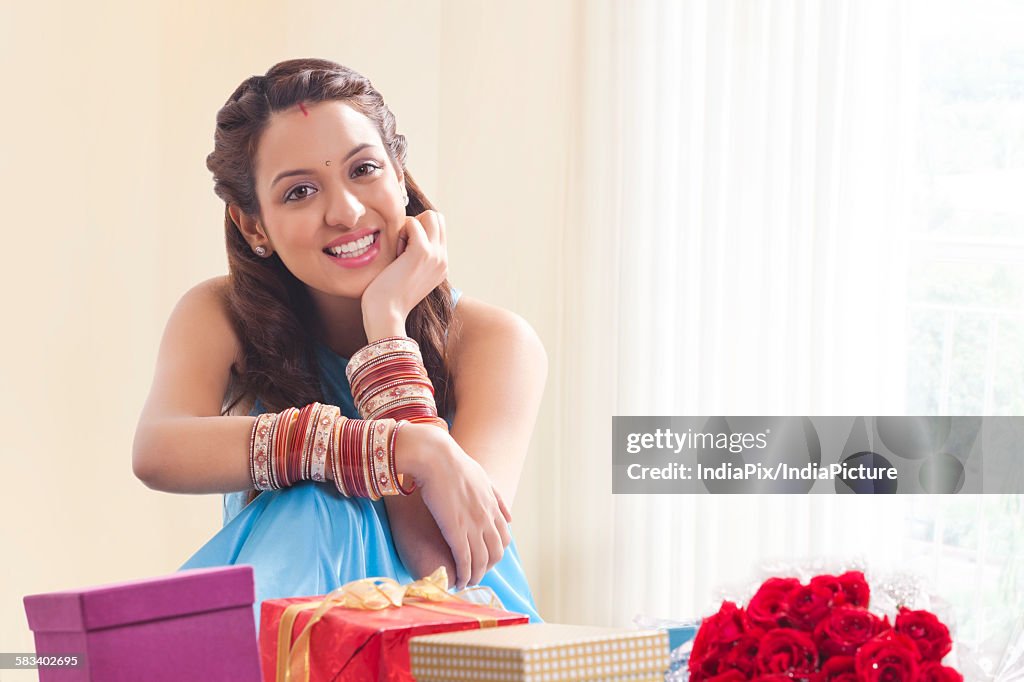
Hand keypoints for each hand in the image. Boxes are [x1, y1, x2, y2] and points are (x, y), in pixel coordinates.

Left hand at [361, 210, 446, 337]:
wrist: (386, 314)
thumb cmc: (387, 299)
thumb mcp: (406, 277)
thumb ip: (411, 260)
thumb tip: (402, 242)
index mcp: (440, 266)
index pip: (439, 230)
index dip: (419, 229)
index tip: (402, 248)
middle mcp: (442, 260)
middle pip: (438, 218)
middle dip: (417, 222)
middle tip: (400, 243)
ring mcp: (435, 255)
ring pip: (430, 216)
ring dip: (410, 225)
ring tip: (398, 248)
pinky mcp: (422, 252)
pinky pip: (413, 222)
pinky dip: (400, 230)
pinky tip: (394, 251)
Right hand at [394, 423, 512, 589]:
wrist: (435, 457)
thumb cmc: (452, 463)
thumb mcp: (482, 477)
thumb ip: (496, 498)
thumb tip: (509, 517)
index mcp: (493, 506)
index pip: (504, 539)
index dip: (495, 553)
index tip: (484, 559)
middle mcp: (487, 517)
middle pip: (496, 553)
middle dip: (487, 568)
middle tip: (474, 574)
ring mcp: (473, 525)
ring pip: (481, 561)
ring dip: (474, 576)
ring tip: (465, 582)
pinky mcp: (456, 531)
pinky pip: (465, 561)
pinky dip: (463, 574)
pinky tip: (456, 581)